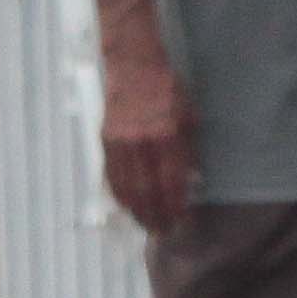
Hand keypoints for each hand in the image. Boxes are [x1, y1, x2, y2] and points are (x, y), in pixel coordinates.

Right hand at [98, 53, 198, 236]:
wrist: (134, 66)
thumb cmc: (167, 89)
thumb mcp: (189, 116)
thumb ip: (189, 150)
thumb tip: (190, 181)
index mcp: (167, 135)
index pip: (171, 181)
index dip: (176, 205)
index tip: (181, 221)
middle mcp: (142, 142)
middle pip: (148, 190)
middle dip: (156, 215)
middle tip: (163, 231)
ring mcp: (121, 143)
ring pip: (128, 187)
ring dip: (137, 210)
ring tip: (146, 224)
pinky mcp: (106, 141)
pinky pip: (112, 175)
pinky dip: (120, 194)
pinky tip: (127, 205)